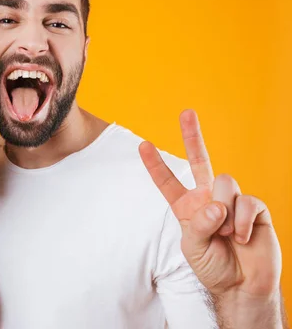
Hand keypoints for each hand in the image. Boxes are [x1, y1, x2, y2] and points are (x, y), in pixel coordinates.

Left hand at [139, 109, 281, 298]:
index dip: (156, 165)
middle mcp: (208, 198)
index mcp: (187, 207)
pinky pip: (246, 202)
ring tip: (226, 236)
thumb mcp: (194, 247)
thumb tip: (217, 205)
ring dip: (224, 212)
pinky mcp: (255, 207)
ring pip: (225, 183)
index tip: (143, 145)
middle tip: (186, 112)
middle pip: (199, 160)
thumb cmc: (213, 266)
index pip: (168, 182)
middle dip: (193, 135)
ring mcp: (231, 200)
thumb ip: (199, 225)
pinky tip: (242, 238)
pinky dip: (241, 222)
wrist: (241, 286)